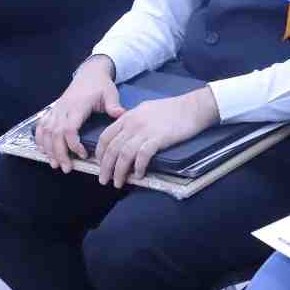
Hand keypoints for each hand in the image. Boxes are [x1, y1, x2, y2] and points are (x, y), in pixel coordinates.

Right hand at [35, 55, 120, 172]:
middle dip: (59, 153)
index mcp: (77, 106)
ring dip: (49, 149)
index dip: (73, 144)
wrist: (89, 73)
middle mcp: (63, 108)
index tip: (83, 154)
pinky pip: (42, 125)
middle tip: (67, 168)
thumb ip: (114, 105)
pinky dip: (40, 138)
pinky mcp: (53, 110)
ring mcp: (56, 109)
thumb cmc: (100, 85)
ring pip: (46, 131)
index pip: (69, 128)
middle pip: (55, 134)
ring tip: (55, 164)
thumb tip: (121, 115)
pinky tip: (43, 150)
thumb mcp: (110, 93)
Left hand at [95, 87, 219, 187]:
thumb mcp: (145, 110)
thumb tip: (125, 135)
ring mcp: (145, 131)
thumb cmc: (171, 109)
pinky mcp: (158, 138)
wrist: (191, 107)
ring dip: (119, 171)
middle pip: (112, 148)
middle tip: (104, 179)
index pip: (105, 136)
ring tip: (118, 183)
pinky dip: (139, 167)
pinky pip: (143, 156)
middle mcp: (133, 123)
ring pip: (124, 154)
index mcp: (128, 116)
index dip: (100, 152)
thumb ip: (133, 121)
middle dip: (105, 167)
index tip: (99, 164)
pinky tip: (139, 175)